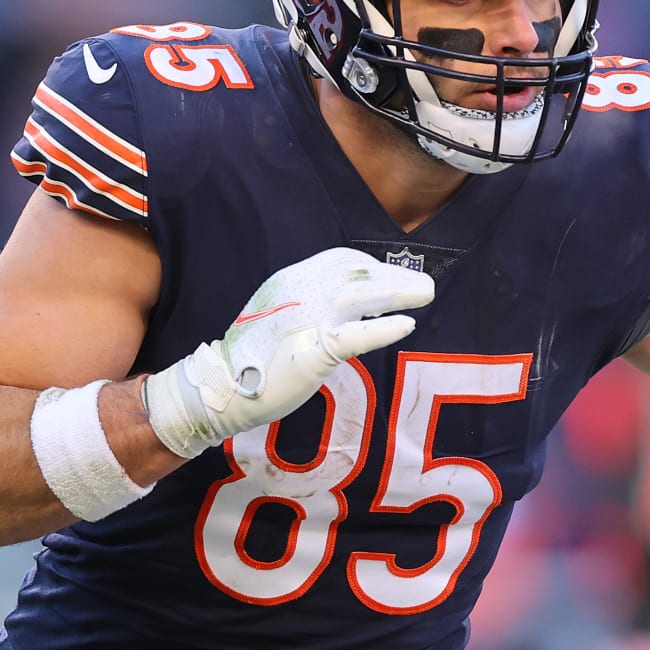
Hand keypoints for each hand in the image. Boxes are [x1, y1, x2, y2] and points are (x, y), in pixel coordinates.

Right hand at [145, 247, 433, 457]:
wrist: (223, 389)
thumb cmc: (255, 358)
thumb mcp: (283, 316)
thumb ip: (312, 305)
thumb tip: (355, 305)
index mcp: (290, 280)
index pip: (341, 260)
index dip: (374, 266)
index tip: (395, 276)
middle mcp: (299, 291)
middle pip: (357, 273)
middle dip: (395, 276)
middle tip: (424, 286)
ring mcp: (305, 318)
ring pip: (361, 295)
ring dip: (398, 292)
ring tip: (425, 295)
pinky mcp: (311, 351)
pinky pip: (355, 335)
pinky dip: (383, 328)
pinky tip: (406, 325)